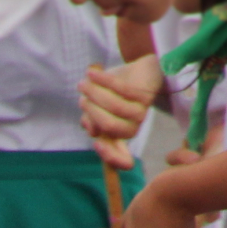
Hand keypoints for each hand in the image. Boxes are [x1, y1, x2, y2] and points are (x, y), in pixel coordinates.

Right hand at [78, 56, 162, 172]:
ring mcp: (140, 114)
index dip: (108, 155)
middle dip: (90, 109)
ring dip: (94, 92)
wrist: (138, 70)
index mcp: (118, 136)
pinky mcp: (144, 96)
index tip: (97, 144)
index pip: (117, 157)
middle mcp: (131, 129)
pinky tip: (91, 74)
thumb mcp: (96, 106)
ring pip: (113, 106)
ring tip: (84, 82)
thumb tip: (92, 131)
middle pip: (108, 125)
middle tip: (82, 94)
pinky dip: (102, 80)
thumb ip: (90, 120)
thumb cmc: (113, 91)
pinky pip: (120, 89)